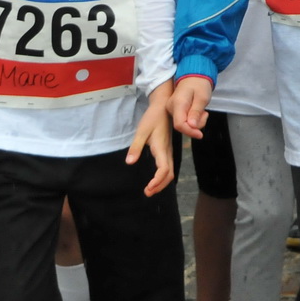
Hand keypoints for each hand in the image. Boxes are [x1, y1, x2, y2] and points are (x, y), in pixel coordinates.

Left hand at [126, 81, 175, 195]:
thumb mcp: (141, 131)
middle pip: (169, 175)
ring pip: (170, 172)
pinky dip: (163, 177)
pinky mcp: (167, 150)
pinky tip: (155, 179)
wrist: (164, 107)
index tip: (148, 188)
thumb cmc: (152, 118)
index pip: (163, 170)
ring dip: (162, 183)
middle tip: (147, 193)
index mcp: (161, 148)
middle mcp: (167, 152)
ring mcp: (168, 151)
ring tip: (150, 189)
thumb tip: (129, 162)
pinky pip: (168, 167)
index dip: (157, 181)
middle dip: (160, 186)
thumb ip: (135, 147)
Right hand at [168, 74, 212, 139]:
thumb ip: (196, 112)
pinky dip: (193, 119)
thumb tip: (192, 126)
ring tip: (202, 111)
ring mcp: (172, 109)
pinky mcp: (174, 111)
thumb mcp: (202, 98)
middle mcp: (171, 107)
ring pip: (183, 124)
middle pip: (182, 125)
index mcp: (178, 103)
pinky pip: (184, 120)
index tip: (200, 134)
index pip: (180, 124)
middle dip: (195, 125)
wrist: (194, 76)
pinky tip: (197, 111)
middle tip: (205, 114)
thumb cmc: (199, 84)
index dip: (190, 131)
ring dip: (196, 122)